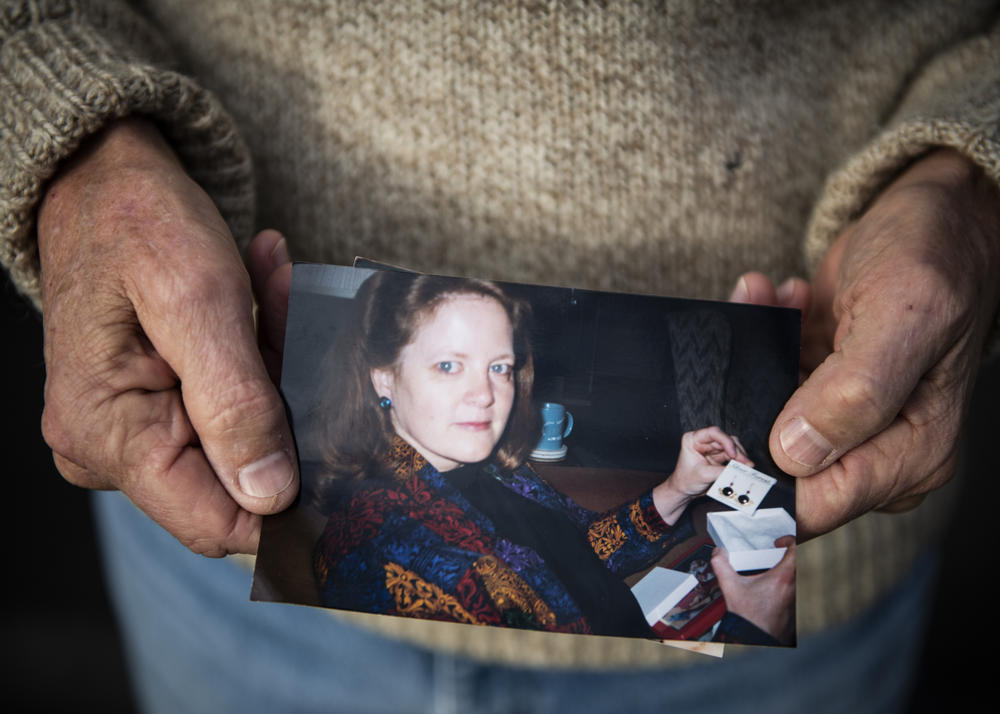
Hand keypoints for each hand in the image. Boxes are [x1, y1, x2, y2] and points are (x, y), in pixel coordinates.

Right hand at [37, 118, 297, 555]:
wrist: (103, 181)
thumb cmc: (136, 224)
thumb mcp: (197, 303)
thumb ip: (235, 405)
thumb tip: (270, 495)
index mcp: (107, 436)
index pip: (214, 522)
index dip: (286, 494)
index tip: (333, 434)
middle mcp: (111, 448)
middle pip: (240, 475)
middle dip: (283, 402)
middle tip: (289, 314)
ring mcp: (135, 430)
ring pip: (246, 436)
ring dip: (274, 364)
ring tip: (270, 285)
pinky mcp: (157, 407)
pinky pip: (231, 407)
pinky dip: (259, 356)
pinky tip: (263, 290)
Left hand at [652, 426, 751, 522]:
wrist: (685, 492)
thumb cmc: (685, 480)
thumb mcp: (703, 475)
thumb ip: (721, 471)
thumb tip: (738, 470)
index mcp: (693, 439)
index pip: (713, 433)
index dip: (726, 441)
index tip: (733, 454)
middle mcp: (703, 441)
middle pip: (725, 440)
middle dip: (737, 451)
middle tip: (745, 463)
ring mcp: (712, 449)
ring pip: (732, 447)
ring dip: (740, 456)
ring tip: (746, 466)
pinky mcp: (719, 457)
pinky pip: (733, 456)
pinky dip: (739, 462)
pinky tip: (743, 467)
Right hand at [712, 535, 795, 643]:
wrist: (755, 638)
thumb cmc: (748, 618)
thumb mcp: (730, 586)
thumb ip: (721, 565)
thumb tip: (719, 554)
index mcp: (782, 578)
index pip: (796, 550)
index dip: (789, 540)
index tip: (778, 543)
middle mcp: (793, 588)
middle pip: (799, 563)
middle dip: (787, 557)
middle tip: (774, 557)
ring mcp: (796, 600)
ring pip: (799, 578)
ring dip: (788, 573)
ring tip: (772, 574)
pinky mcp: (795, 610)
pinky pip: (796, 592)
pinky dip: (787, 587)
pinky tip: (773, 591)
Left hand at [732, 149, 999, 538]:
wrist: (933, 214)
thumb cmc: (935, 256)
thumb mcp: (903, 315)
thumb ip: (856, 392)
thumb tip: (796, 452)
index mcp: (912, 450)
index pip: (820, 503)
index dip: (758, 485)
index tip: (712, 442)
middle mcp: (875, 446)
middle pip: (778, 468)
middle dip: (741, 410)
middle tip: (728, 356)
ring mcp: (841, 419)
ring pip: (760, 419)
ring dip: (746, 360)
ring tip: (760, 300)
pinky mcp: (815, 388)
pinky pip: (764, 380)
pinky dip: (754, 336)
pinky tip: (768, 295)